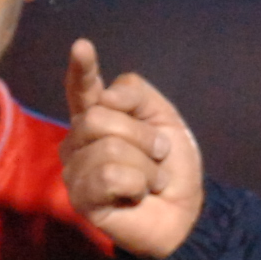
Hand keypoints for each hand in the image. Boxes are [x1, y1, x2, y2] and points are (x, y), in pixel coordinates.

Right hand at [60, 38, 204, 259]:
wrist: (185, 212)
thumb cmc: (171, 167)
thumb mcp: (165, 120)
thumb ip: (138, 95)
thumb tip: (105, 97)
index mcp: (99, 115)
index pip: (83, 88)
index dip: (81, 69)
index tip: (82, 47)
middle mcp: (80, 139)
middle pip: (98, 116)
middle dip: (141, 135)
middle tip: (158, 156)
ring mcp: (76, 168)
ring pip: (107, 147)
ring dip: (144, 165)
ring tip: (150, 181)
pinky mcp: (80, 198)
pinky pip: (108, 175)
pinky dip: (136, 184)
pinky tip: (136, 195)